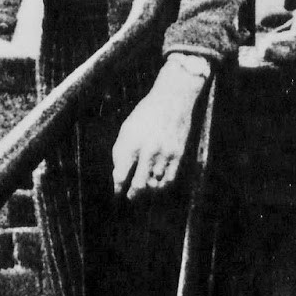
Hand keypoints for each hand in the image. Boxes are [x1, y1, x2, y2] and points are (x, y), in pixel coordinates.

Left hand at [112, 54, 209, 200]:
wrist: (172, 99)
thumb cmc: (146, 114)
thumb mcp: (127, 129)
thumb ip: (120, 152)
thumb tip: (118, 176)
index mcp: (131, 142)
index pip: (121, 175)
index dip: (118, 188)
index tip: (117, 193)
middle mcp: (148, 149)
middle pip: (138, 185)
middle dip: (132, 194)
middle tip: (130, 197)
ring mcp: (164, 153)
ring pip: (154, 184)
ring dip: (148, 190)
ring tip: (144, 189)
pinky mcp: (178, 154)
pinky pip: (169, 179)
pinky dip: (162, 185)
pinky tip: (157, 183)